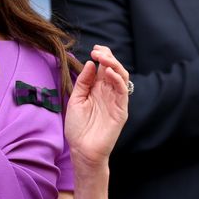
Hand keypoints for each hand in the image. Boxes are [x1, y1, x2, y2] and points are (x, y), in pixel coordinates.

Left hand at [64, 44, 128, 170]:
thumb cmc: (78, 127)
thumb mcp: (76, 100)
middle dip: (108, 57)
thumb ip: (83, 82)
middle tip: (97, 51)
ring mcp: (116, 101)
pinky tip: (110, 73)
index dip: (102, 56)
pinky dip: (118, 81)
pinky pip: (123, 92)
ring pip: (121, 78)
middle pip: (114, 69)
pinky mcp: (121, 110)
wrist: (82, 149)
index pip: (104, 67)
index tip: (94, 49)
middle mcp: (108, 93)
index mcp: (97, 89)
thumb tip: (90, 63)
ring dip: (114, 65)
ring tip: (103, 58)